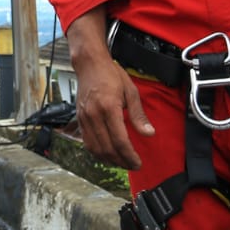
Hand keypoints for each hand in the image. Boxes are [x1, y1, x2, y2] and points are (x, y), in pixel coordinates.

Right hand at [67, 10, 152, 168]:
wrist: (89, 64)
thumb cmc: (111, 74)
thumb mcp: (131, 92)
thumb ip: (139, 115)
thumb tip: (149, 133)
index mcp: (109, 108)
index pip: (120, 140)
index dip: (129, 155)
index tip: (138, 162)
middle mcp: (94, 115)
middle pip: (107, 148)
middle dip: (121, 161)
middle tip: (133, 165)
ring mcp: (85, 118)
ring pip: (96, 148)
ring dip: (109, 160)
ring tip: (122, 162)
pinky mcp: (80, 119)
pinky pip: (87, 142)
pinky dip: (97, 153)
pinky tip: (107, 155)